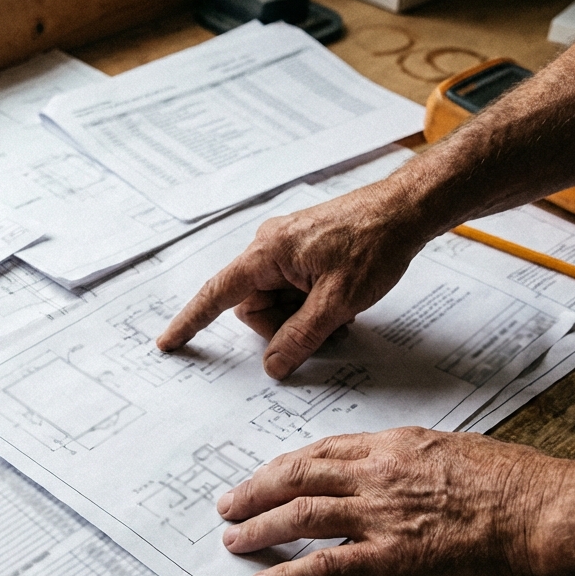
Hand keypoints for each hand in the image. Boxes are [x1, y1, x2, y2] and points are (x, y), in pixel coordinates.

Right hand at [156, 186, 430, 379]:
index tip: (169, 342)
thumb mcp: (338, 302)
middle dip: (283, 325)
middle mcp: (269, 247)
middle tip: (325, 327)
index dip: (192, 321)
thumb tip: (273, 364)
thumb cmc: (375, 243)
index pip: (218, 293)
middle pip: (253, 306)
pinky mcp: (302, 251)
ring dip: (302, 316)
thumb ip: (301, 336)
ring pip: (275, 302)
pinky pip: (292, 289)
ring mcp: (286, 248)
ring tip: (340, 311)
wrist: (405, 210)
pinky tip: (339, 299)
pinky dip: (311, 303)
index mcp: (267, 253)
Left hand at [218, 427, 559, 575]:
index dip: (284, 466)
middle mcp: (378, 474)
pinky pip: (325, 565)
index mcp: (393, 445)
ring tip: (234, 541)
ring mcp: (381, 516)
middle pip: (297, 476)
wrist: (543, 510)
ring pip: (300, 515)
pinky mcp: (391, 559)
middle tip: (229, 504)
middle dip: (255, 491)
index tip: (265, 476)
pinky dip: (288, 575)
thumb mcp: (451, 448)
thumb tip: (388, 468)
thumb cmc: (513, 480)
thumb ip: (410, 458)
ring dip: (259, 528)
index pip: (321, 449)